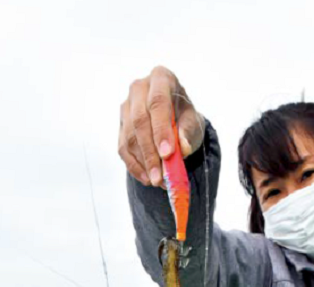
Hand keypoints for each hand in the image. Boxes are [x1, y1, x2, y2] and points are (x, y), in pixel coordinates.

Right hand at [118, 66, 204, 186]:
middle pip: (140, 121)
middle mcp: (139, 88)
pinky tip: (146, 178)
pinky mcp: (120, 125)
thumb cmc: (184, 117)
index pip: (157, 102)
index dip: (161, 130)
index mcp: (161, 78)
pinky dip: (135, 166)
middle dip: (150, 153)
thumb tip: (182, 149)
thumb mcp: (193, 121)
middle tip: (159, 177)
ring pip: (130, 137)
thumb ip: (188, 132)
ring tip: (157, 181)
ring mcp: (126, 106)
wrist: (174, 120)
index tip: (167, 154)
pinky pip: (123, 149)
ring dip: (143, 163)